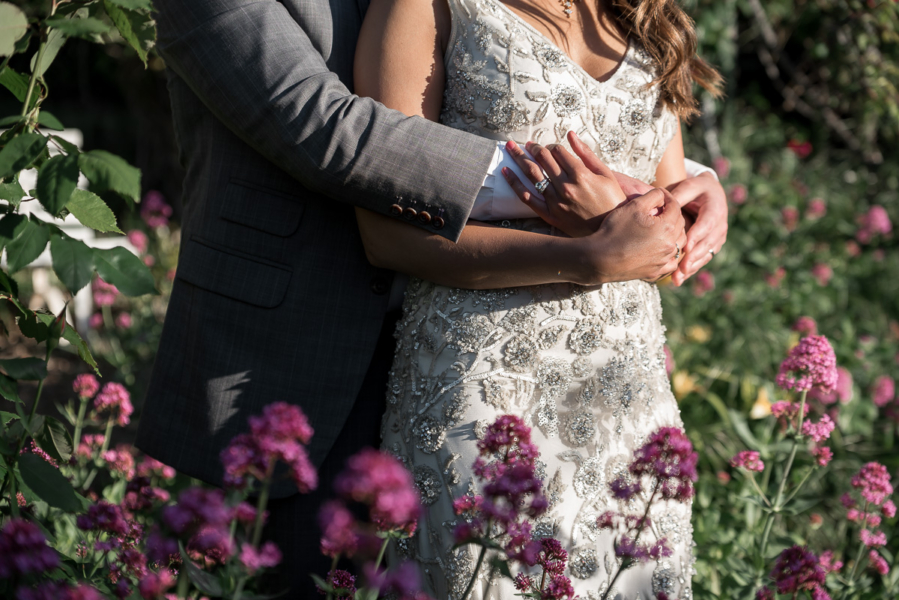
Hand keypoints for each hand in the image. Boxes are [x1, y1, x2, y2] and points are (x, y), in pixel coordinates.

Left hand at [500, 131, 626, 236]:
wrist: (610, 233)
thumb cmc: (611, 201)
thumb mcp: (606, 174)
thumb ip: (587, 154)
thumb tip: (571, 134)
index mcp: (580, 175)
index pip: (558, 151)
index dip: (552, 145)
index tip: (551, 147)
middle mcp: (565, 187)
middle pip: (543, 159)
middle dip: (534, 148)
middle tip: (529, 144)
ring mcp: (556, 202)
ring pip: (532, 174)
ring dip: (519, 158)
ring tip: (511, 147)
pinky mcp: (550, 215)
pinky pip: (527, 198)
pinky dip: (515, 183)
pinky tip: (506, 172)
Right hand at [577, 188, 686, 284]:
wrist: (600, 259)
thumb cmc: (615, 230)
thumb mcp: (633, 206)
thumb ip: (653, 196)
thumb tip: (663, 194)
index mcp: (666, 227)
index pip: (675, 206)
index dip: (668, 197)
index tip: (661, 195)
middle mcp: (670, 245)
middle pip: (680, 224)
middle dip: (673, 214)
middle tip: (661, 209)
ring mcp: (664, 260)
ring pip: (679, 243)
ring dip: (675, 233)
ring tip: (663, 228)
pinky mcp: (656, 272)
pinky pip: (672, 263)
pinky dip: (671, 255)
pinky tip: (663, 249)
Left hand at [666, 172, 727, 285]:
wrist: (710, 193)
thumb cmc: (696, 189)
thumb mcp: (688, 186)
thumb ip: (678, 196)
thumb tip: (663, 207)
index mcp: (715, 209)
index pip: (706, 224)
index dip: (697, 237)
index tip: (686, 248)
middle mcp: (720, 225)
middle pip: (707, 243)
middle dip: (694, 257)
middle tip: (681, 269)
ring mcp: (717, 237)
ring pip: (705, 254)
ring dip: (692, 267)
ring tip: (678, 278)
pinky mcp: (712, 246)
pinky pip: (703, 259)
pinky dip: (692, 269)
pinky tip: (679, 279)